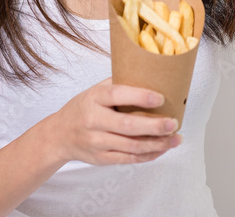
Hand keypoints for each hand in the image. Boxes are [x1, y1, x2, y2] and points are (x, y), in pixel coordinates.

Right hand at [53, 78, 182, 164]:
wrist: (59, 135)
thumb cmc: (83, 108)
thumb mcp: (95, 91)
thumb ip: (118, 85)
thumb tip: (150, 76)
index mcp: (94, 98)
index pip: (118, 95)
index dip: (140, 97)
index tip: (161, 98)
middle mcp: (94, 120)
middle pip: (127, 126)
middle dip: (154, 126)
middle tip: (173, 123)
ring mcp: (97, 142)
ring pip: (131, 146)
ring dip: (157, 144)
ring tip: (175, 138)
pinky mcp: (101, 158)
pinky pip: (129, 159)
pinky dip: (148, 155)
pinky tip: (162, 149)